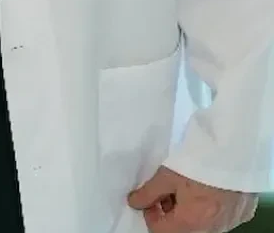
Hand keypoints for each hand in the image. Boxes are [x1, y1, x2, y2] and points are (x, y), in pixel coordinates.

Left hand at [127, 166, 257, 232]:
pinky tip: (208, 190)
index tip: (150, 199)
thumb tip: (134, 202)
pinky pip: (221, 218)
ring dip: (190, 212)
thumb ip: (148, 193)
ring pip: (202, 225)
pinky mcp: (242, 214)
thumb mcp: (167, 176)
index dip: (150, 214)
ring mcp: (229, 222)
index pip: (160, 230)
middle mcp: (212, 228)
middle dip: (170, 213)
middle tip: (168, 191)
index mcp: (190, 222)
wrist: (235, 152)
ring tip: (188, 188)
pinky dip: (210, 208)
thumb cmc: (199, 163)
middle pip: (182, 229)